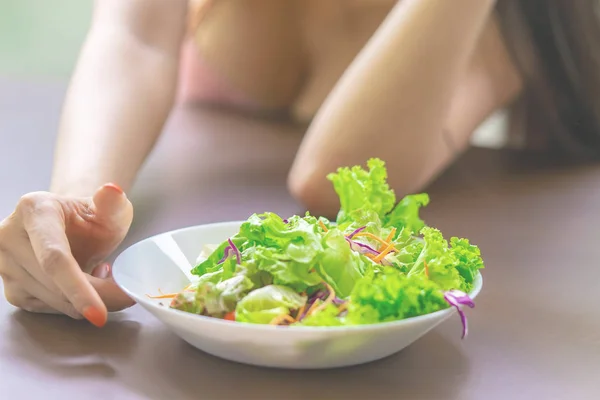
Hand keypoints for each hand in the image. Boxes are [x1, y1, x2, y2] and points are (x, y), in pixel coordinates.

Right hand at [0, 183, 133, 326]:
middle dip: (97, 297)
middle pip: (55, 285)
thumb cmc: (91, 218)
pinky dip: (73, 304)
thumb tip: (112, 190)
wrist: (70, 227)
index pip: (54, 258)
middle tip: (125, 293)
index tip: (100, 314)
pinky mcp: (11, 289)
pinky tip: (83, 283)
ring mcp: (4, 265)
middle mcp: (9, 236)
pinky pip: (49, 310)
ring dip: (86, 300)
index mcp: (34, 210)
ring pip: (53, 301)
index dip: (78, 288)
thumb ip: (113, 202)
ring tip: (100, 273)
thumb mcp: (110, 208)